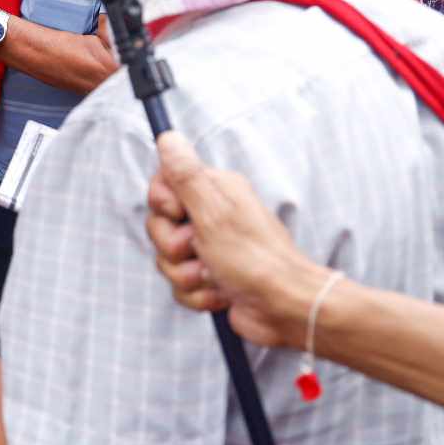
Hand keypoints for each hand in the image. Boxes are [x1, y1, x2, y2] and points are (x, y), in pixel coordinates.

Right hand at [145, 131, 322, 348]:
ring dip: (186, 274)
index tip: (181, 214)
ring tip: (213, 275)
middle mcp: (211, 216)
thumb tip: (168, 137)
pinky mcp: (209, 277)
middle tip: (198, 249)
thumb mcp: (214, 212)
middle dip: (172, 246)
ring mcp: (209, 249)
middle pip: (159, 226)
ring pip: (167, 259)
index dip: (163, 205)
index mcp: (214, 191)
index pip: (162, 186)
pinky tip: (220, 294)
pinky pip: (180, 286)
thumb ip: (186, 175)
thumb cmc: (255, 258)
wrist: (284, 307)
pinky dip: (197, 295)